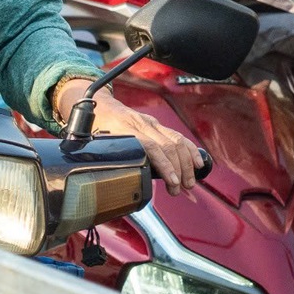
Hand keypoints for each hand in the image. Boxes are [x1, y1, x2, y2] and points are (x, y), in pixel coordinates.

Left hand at [76, 90, 203, 196]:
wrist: (98, 104)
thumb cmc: (95, 127)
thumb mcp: (95, 143)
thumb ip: (105, 159)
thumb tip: (114, 183)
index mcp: (126, 130)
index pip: (152, 147)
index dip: (164, 165)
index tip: (172, 181)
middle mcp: (143, 125)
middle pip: (168, 146)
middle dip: (179, 170)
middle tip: (179, 189)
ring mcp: (152, 124)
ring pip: (177, 141)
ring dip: (187, 164)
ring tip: (188, 183)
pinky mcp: (157, 125)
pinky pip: (178, 136)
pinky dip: (190, 150)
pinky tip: (198, 163)